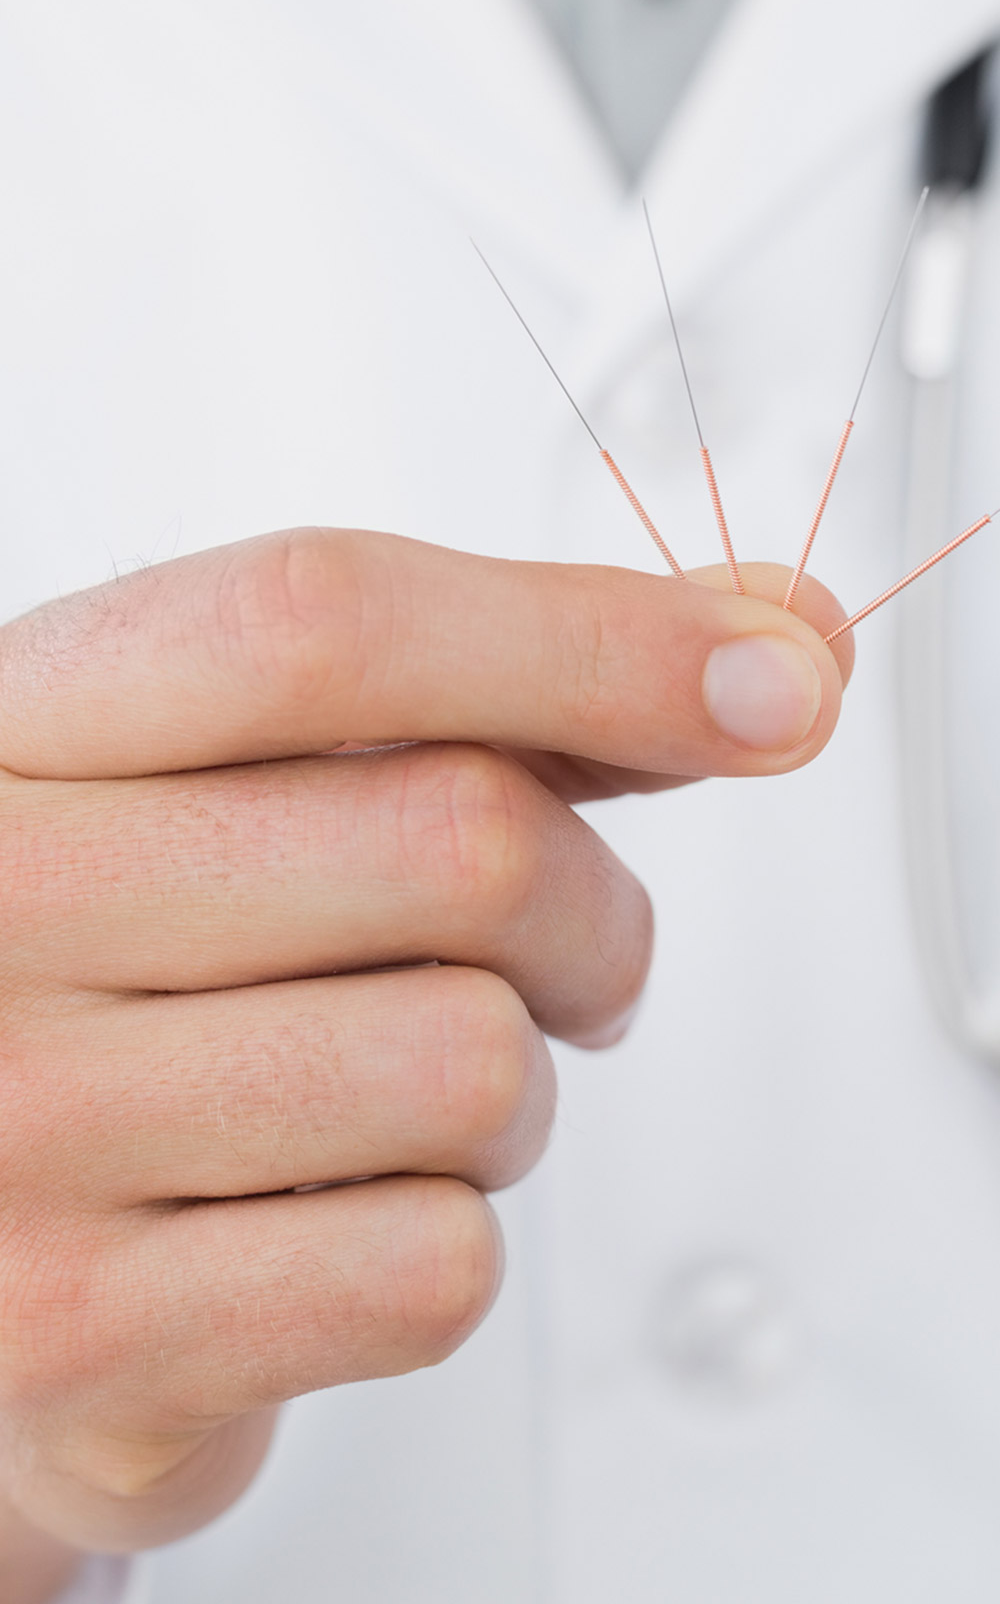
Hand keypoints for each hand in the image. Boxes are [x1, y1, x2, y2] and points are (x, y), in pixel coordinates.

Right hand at [0, 529, 848, 1558]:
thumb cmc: (131, 975)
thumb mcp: (240, 781)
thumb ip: (498, 693)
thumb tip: (770, 642)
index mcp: (28, 723)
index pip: (322, 623)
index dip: (585, 638)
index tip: (778, 680)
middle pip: (461, 841)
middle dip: (588, 913)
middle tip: (560, 960)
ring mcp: (20, 1124)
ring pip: (474, 1067)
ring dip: (510, 1092)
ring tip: (398, 1097)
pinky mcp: (81, 1337)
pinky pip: (431, 1264)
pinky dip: (445, 1236)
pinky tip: (336, 1214)